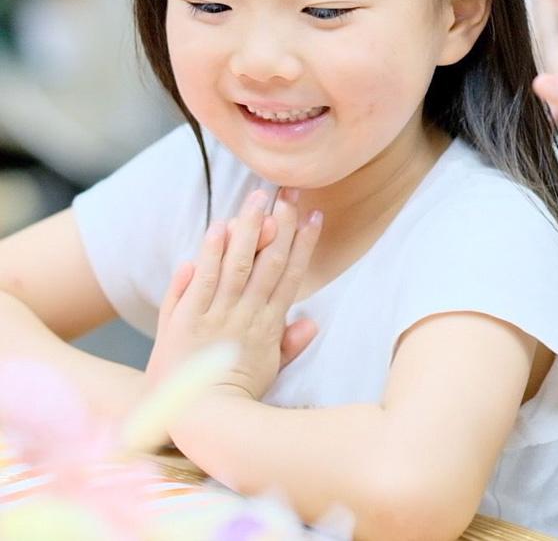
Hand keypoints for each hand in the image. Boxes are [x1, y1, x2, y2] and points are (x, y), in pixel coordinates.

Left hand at [145, 188, 321, 400]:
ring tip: (257, 198)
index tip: (315, 216)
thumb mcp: (269, 373)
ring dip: (248, 229)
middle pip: (268, 262)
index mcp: (268, 326)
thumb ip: (290, 344)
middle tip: (289, 194)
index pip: (291, 276)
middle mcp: (245, 316)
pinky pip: (201, 281)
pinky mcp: (186, 320)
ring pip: (237, 264)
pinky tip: (220, 228)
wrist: (194, 420)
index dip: (304, 244)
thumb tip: (312, 321)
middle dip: (281, 225)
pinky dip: (211, 254)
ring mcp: (215, 316)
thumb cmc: (233, 397)